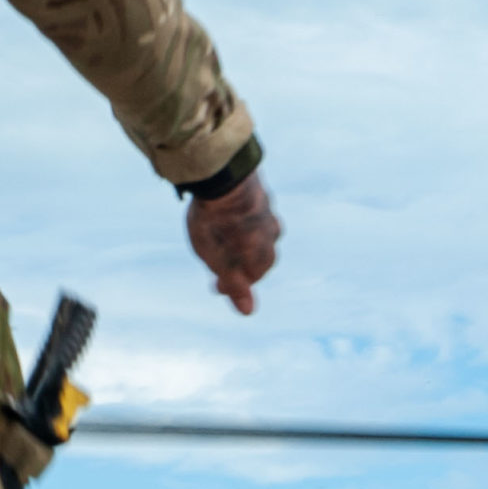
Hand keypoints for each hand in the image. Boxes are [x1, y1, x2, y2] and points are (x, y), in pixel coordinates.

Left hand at [186, 171, 279, 315]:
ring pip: (258, 230)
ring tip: (227, 237)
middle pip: (259, 254)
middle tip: (221, 263)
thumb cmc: (217, 225)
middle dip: (242, 261)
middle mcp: (270, 232)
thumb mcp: (219, 262)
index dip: (235, 284)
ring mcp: (266, 209)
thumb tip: (248, 312)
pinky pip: (250, 209)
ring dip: (244, 237)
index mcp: (262, 254)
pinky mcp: (257, 189)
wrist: (222, 176)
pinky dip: (241, 215)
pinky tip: (228, 211)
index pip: (253, 277)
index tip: (216, 286)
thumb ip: (234, 286)